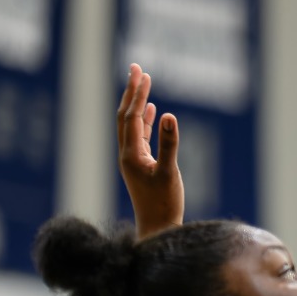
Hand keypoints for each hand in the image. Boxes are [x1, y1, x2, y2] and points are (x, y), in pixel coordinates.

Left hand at [117, 64, 182, 239]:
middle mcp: (127, 153)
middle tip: (136, 68)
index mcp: (130, 154)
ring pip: (131, 124)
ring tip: (143, 82)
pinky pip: (140, 135)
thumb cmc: (164, 203)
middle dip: (131, 92)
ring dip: (137, 103)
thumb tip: (169, 115)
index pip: (132, 117)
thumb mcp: (170, 173)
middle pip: (126, 115)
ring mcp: (133, 159)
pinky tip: (152, 111)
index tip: (142, 73)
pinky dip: (144, 120)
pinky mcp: (142, 164)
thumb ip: (170, 144)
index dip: (137, 94)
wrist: (156, 227)